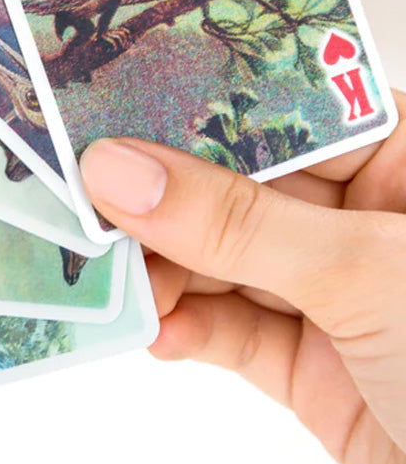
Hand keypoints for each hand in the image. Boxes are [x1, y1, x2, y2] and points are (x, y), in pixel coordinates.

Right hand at [79, 90, 405, 463]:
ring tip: (114, 275)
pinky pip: (230, 330)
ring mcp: (337, 294)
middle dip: (167, 197)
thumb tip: (122, 170)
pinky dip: (185, 328)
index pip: (291, 109)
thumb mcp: (367, 276)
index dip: (207, 101)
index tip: (120, 98)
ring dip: (164, 269)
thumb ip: (237, 223)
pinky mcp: (312, 365)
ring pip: (224, 260)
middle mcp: (370, 221)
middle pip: (242, 186)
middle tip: (94, 196)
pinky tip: (154, 329)